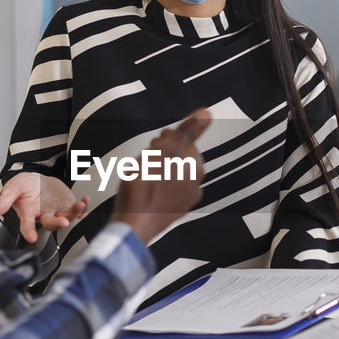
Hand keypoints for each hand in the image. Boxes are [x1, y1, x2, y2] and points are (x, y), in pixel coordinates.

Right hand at [0, 173, 88, 242]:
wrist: (36, 181)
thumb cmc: (23, 186)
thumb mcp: (13, 188)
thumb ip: (5, 199)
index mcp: (28, 213)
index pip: (27, 224)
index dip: (28, 231)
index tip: (31, 238)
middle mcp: (43, 216)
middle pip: (50, 223)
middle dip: (57, 224)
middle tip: (63, 222)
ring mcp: (56, 212)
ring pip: (66, 217)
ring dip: (74, 213)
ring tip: (79, 205)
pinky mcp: (67, 206)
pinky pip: (76, 210)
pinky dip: (83, 207)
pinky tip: (85, 201)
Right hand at [112, 109, 210, 243]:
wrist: (132, 224)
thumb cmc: (145, 188)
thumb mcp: (164, 150)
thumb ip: (186, 131)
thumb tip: (206, 114)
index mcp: (196, 169)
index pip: (186, 143)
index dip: (168, 138)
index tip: (156, 140)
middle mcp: (195, 186)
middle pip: (178, 160)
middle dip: (163, 154)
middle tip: (147, 154)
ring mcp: (183, 202)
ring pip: (170, 177)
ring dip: (157, 170)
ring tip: (141, 171)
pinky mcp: (170, 213)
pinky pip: (164, 193)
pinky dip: (154, 187)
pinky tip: (142, 189)